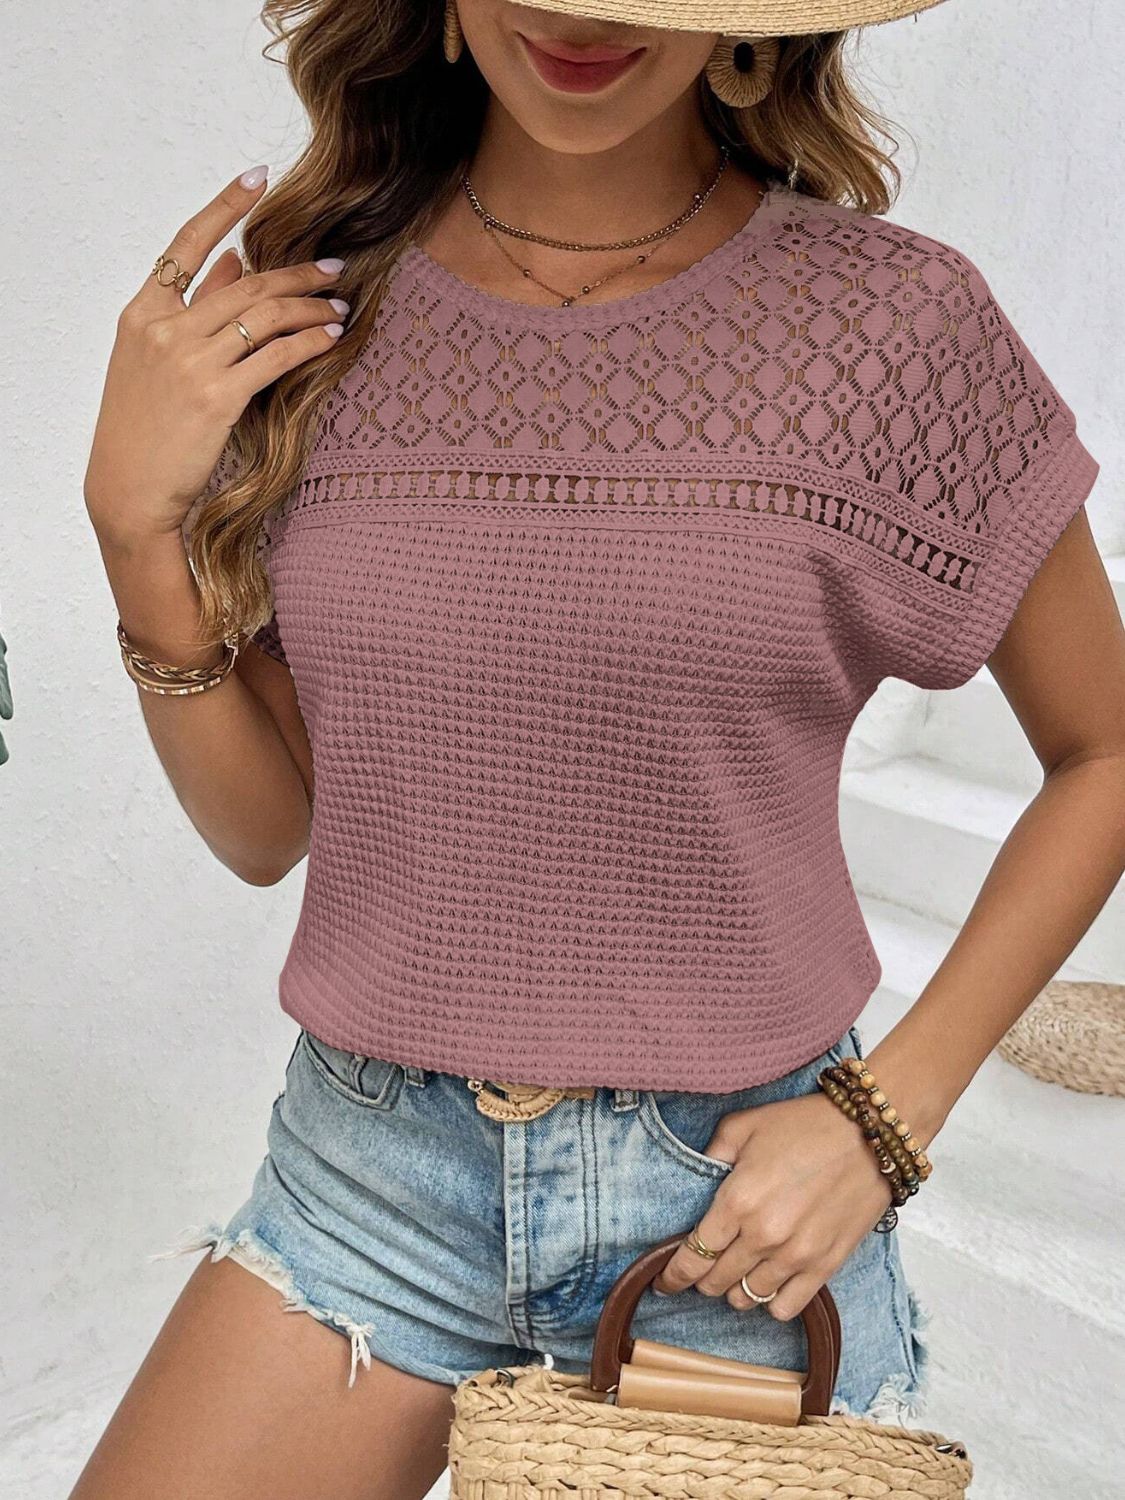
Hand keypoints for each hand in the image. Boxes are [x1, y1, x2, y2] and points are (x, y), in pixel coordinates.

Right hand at [83, 166, 349, 547]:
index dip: (224, 205)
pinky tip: (332, 337)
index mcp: (143, 313)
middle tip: (333, 269)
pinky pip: (276, 357)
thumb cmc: (145, 427)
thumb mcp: (155, 360)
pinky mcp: (216, 397)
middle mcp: (164, 329)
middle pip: (244, 285)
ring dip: (310, 308)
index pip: (186, 243)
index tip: (258, 177)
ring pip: (265, 317)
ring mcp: (189, 362)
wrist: (130, 488)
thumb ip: (195, 306)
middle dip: (295, 273)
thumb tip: (229, 261)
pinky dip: (309, 343)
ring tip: (338, 306)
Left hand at [650, 1090, 892, 1321]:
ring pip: (747, 1298)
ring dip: (734, 1290)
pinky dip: (770, 1302)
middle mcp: (764, 1236)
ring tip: (735, 1273)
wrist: (869, 1133)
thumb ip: (711, 1155)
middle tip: (701, 1269)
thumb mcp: (744, 1125)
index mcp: (738, 1200)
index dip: (673, 1274)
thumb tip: (694, 1180)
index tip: (664, 1281)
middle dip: (701, 1279)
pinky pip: (785, 1307)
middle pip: (716, 1281)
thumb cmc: (805, 1124)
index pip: (692, 1255)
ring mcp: (797, 1255)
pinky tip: (768, 1283)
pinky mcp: (826, 1265)